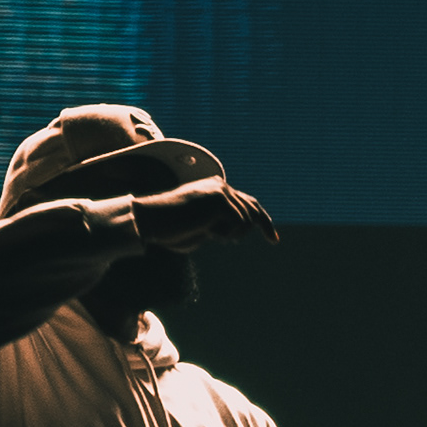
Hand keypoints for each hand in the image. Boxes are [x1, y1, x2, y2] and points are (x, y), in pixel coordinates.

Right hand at [132, 172, 280, 249]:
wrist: (151, 221)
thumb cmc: (170, 230)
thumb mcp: (201, 229)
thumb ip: (219, 226)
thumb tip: (239, 231)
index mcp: (215, 190)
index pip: (246, 202)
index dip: (262, 220)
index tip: (274, 238)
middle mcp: (220, 186)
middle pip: (253, 209)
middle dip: (263, 226)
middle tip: (275, 240)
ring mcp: (221, 190)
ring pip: (245, 221)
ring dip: (230, 235)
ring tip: (206, 231)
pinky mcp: (220, 199)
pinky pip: (238, 224)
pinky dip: (225, 234)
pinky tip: (206, 229)